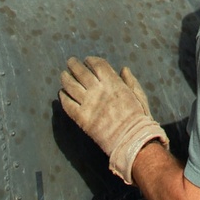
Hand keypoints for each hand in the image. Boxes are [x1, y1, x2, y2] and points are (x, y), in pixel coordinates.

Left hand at [59, 56, 168, 183]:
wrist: (131, 140)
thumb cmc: (138, 117)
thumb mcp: (139, 95)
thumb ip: (130, 81)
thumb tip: (123, 69)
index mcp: (113, 82)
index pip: (98, 65)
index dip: (91, 60)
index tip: (87, 60)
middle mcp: (99, 90)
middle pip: (81, 72)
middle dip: (74, 65)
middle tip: (70, 62)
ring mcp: (89, 104)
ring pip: (71, 86)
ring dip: (66, 78)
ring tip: (63, 75)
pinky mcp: (82, 118)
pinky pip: (68, 105)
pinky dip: (63, 97)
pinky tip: (61, 94)